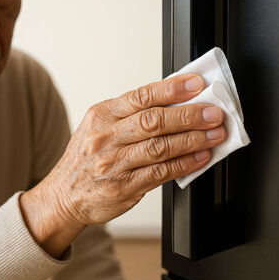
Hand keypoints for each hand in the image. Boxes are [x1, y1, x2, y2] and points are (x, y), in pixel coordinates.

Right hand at [20, 74, 226, 256]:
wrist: (63, 195)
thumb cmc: (87, 158)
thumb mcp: (98, 126)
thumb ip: (132, 115)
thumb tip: (176, 102)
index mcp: (101, 115)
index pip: (141, 97)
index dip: (171, 89)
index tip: (195, 84)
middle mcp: (105, 138)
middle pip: (153, 121)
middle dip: (189, 115)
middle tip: (213, 113)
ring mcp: (114, 164)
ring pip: (160, 147)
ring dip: (193, 140)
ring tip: (215, 134)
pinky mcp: (124, 187)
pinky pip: (161, 173)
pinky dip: (185, 163)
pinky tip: (201, 157)